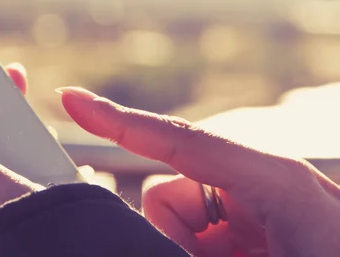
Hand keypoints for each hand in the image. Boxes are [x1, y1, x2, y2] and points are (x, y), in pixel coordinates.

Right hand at [57, 87, 339, 255]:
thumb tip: (152, 208)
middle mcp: (251, 182)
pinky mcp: (243, 230)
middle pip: (166, 194)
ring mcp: (245, 208)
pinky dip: (199, 252)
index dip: (118, 119)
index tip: (70, 98)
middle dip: (174, 236)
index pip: (177, 140)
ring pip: (173, 219)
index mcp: (269, 176)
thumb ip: (195, 242)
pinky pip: (191, 236)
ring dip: (190, 249)